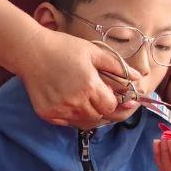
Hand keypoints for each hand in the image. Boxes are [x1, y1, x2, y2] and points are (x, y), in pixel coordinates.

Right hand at [17, 30, 139, 129]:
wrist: (31, 51)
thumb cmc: (64, 47)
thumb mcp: (94, 52)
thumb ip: (117, 67)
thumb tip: (139, 77)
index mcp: (90, 86)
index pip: (111, 107)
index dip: (114, 102)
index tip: (111, 94)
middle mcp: (76, 102)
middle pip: (100, 117)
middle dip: (104, 109)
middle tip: (100, 97)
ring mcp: (60, 110)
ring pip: (84, 123)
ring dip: (90, 114)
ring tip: (86, 99)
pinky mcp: (48, 114)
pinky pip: (67, 123)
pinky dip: (74, 116)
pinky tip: (71, 101)